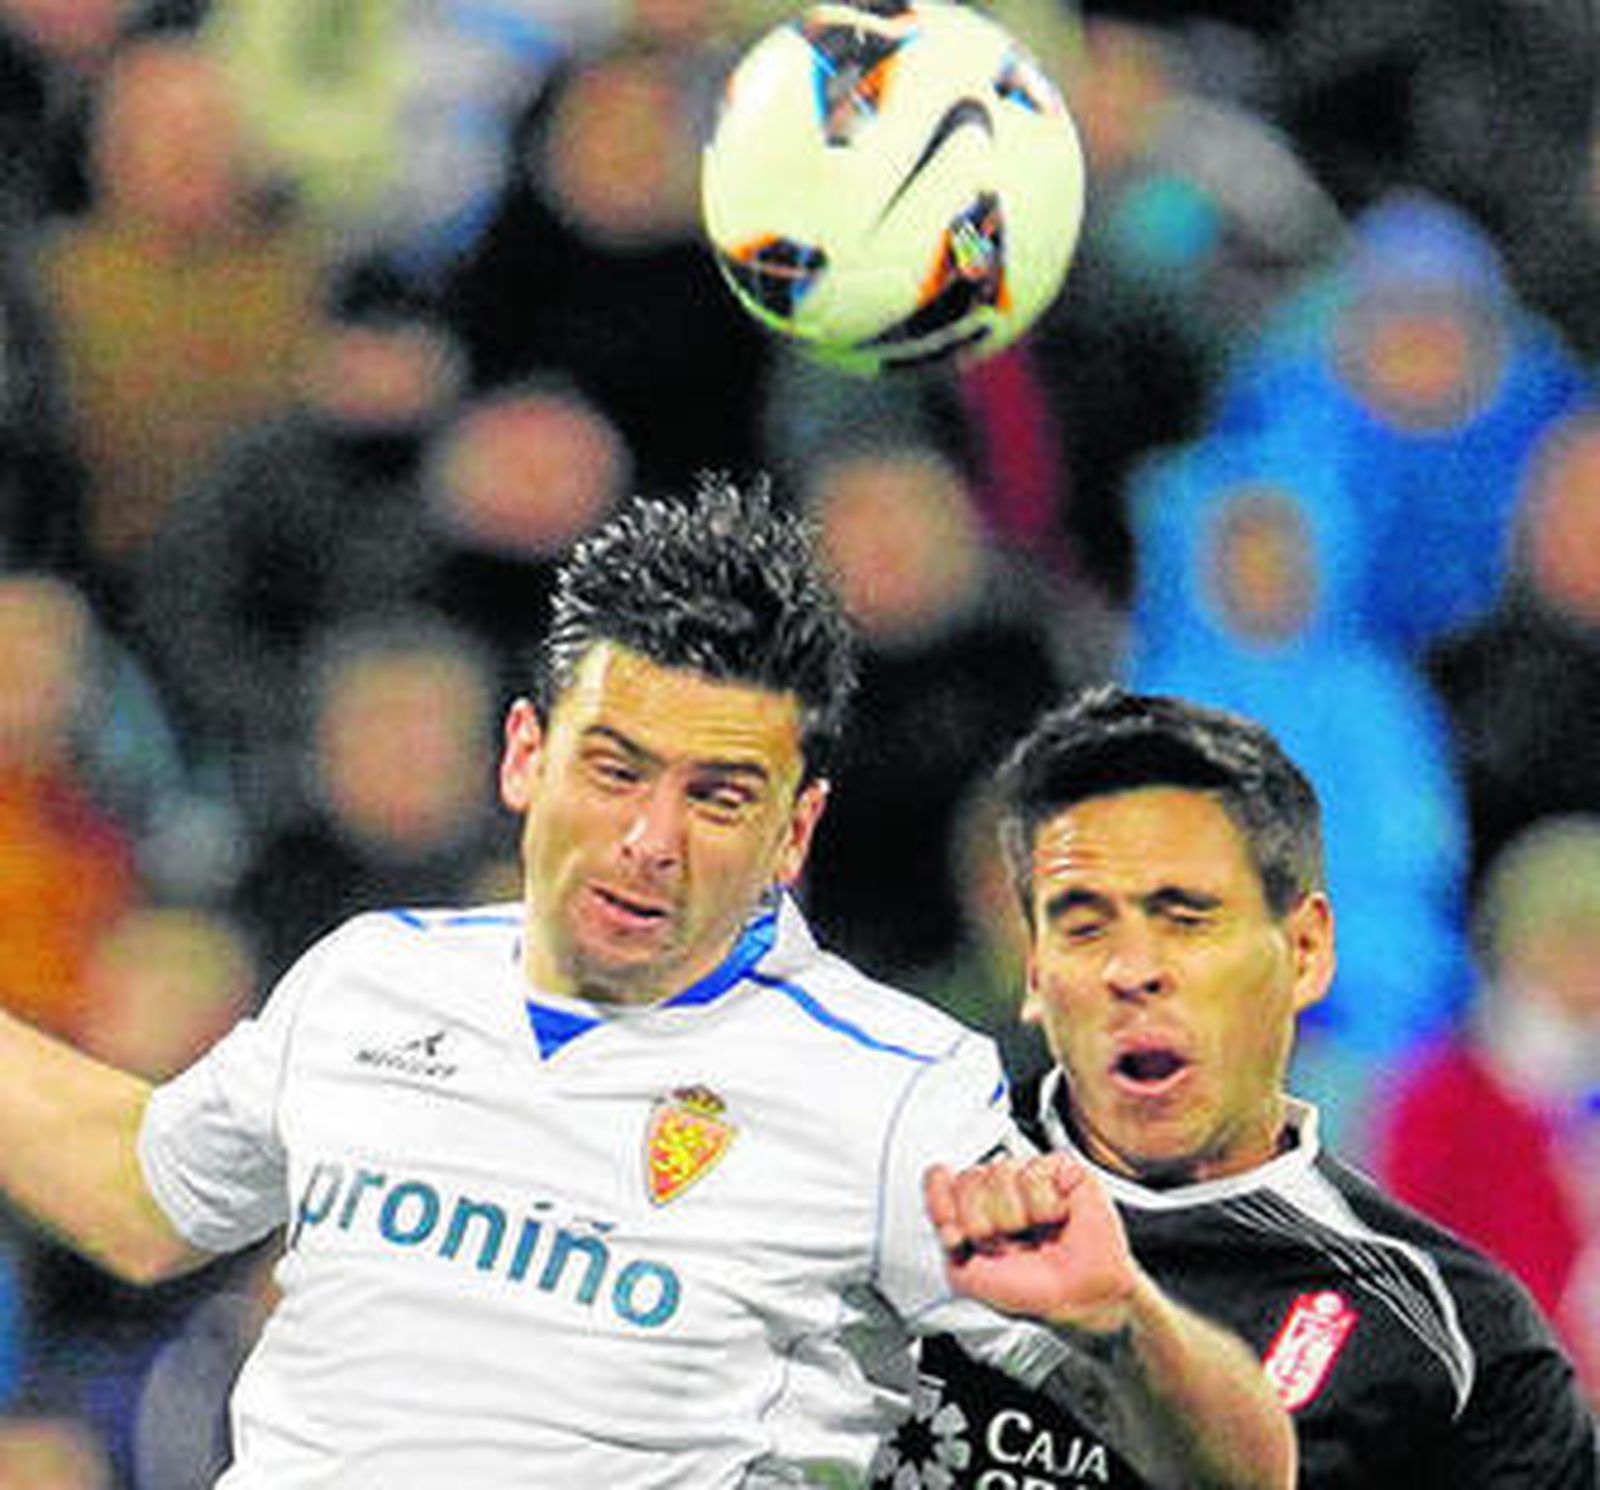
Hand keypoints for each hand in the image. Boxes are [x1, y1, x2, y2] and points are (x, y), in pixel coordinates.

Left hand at [924, 1152, 1139, 1336]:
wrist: (1073, 1299)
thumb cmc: (1028, 1290)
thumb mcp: (966, 1273)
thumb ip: (944, 1232)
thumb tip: (941, 1195)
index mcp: (973, 1205)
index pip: (939, 1178)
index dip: (943, 1205)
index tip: (956, 1235)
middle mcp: (998, 1186)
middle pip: (968, 1178)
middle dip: (983, 1222)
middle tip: (1006, 1244)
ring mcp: (1029, 1176)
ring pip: (999, 1174)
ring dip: (1015, 1218)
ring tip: (1034, 1234)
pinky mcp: (1063, 1170)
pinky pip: (1033, 1175)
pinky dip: (1044, 1207)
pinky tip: (1056, 1220)